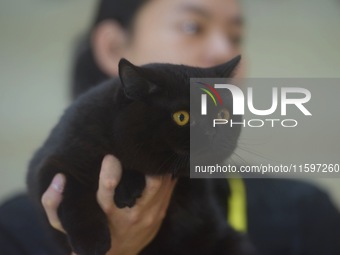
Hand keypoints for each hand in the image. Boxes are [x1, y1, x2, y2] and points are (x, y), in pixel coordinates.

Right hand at [41, 155, 176, 254]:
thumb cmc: (91, 233)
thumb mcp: (66, 223)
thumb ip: (53, 203)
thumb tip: (58, 177)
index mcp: (108, 216)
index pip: (107, 193)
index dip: (109, 173)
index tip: (109, 156)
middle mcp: (132, 216)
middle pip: (151, 184)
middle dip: (149, 163)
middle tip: (143, 145)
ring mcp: (150, 216)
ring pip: (164, 183)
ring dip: (160, 166)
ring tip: (154, 149)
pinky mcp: (159, 215)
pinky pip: (169, 189)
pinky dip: (168, 175)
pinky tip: (164, 163)